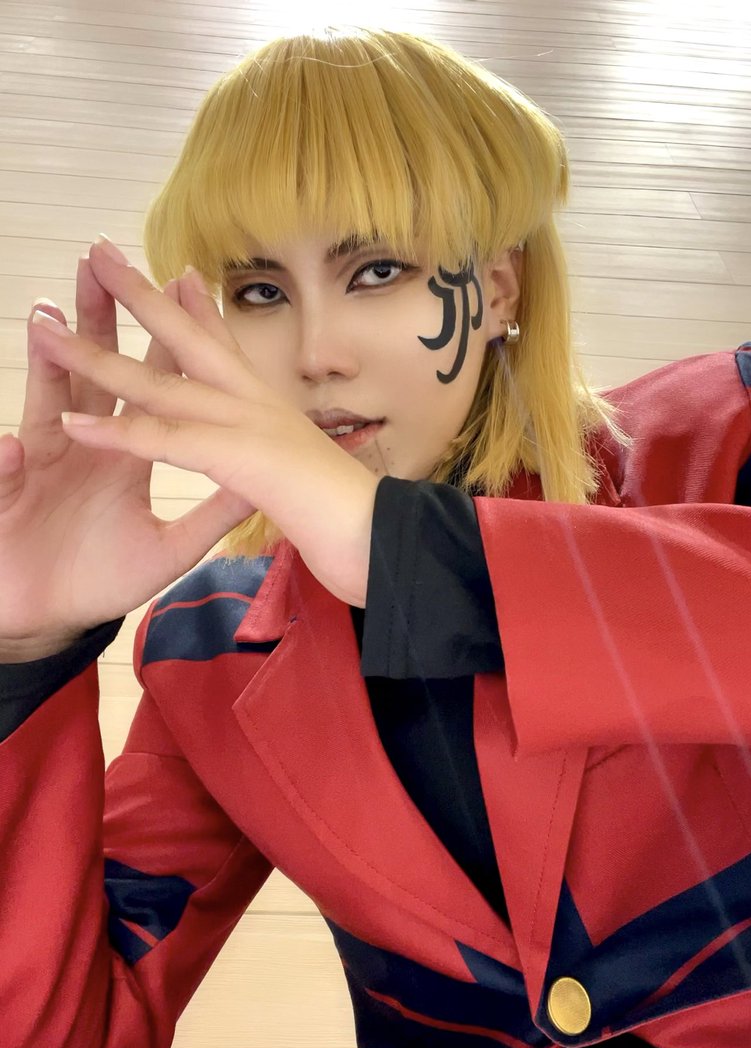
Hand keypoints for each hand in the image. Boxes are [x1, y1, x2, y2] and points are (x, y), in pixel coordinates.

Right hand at [0, 252, 265, 651]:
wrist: (46, 617)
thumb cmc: (97, 578)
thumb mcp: (167, 548)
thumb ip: (211, 511)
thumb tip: (260, 477)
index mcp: (124, 453)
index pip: (147, 385)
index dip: (162, 339)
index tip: (177, 284)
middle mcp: (82, 446)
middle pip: (93, 373)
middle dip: (95, 319)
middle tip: (99, 262)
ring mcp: (42, 466)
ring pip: (43, 405)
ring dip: (44, 366)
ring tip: (45, 323)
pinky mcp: (9, 499)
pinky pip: (10, 478)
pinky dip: (12, 463)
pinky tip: (19, 445)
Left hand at [31, 238, 378, 607]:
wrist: (388, 544)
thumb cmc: (359, 523)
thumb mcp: (318, 478)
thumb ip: (298, 458)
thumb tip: (296, 457)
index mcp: (274, 411)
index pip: (228, 351)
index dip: (198, 309)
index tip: (174, 270)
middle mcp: (260, 406)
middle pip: (188, 341)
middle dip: (138, 296)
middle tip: (97, 252)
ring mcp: (250, 427)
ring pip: (161, 385)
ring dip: (98, 357)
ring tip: (46, 328)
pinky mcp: (241, 460)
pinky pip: (167, 442)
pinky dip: (118, 434)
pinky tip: (75, 423)